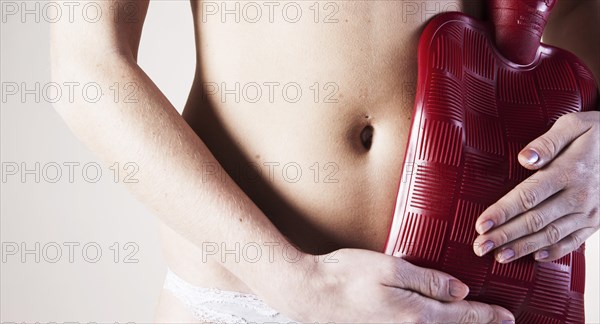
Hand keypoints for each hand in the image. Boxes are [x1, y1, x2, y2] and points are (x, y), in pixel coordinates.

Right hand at [282, 249, 513, 322]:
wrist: (310, 293)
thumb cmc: (346, 276)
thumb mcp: (391, 269)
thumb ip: (428, 280)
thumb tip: (460, 291)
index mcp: (416, 314)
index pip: (463, 315)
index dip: (487, 315)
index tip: (508, 316)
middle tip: (501, 322)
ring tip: (474, 320)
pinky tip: (438, 317)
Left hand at [473, 111, 599, 262]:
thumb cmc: (598, 134)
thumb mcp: (575, 125)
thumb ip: (548, 141)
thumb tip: (526, 158)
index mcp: (569, 171)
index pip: (528, 196)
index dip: (502, 212)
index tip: (481, 224)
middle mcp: (579, 196)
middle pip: (534, 221)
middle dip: (504, 236)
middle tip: (480, 246)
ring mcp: (590, 212)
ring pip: (551, 235)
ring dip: (523, 248)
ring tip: (499, 256)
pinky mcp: (597, 222)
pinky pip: (574, 242)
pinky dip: (554, 252)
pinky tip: (534, 258)